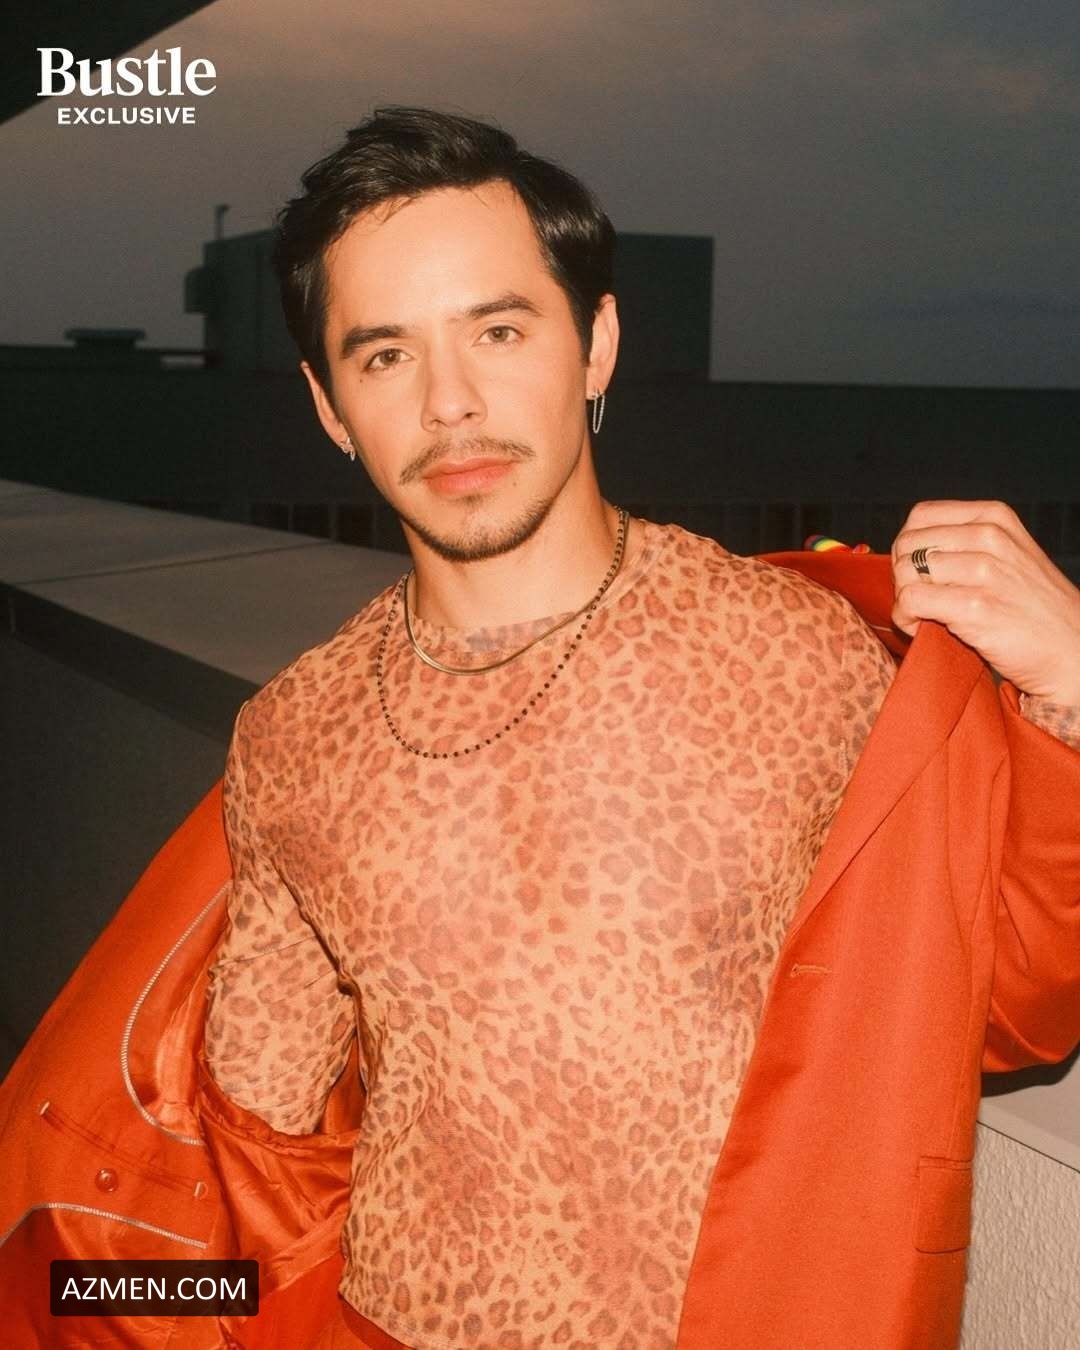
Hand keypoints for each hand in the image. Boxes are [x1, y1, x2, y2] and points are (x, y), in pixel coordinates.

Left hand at [891, 500, 1079, 704]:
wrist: (1072, 650)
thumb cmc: (1033, 607)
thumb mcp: (1008, 554)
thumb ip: (965, 542)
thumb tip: (907, 547)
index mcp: (994, 518)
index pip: (920, 517)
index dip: (908, 547)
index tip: (919, 573)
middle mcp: (990, 537)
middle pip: (907, 545)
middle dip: (902, 575)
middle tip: (920, 600)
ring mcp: (984, 571)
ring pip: (904, 572)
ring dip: (904, 600)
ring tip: (923, 616)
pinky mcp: (976, 607)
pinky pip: (911, 601)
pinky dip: (906, 619)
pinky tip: (921, 629)